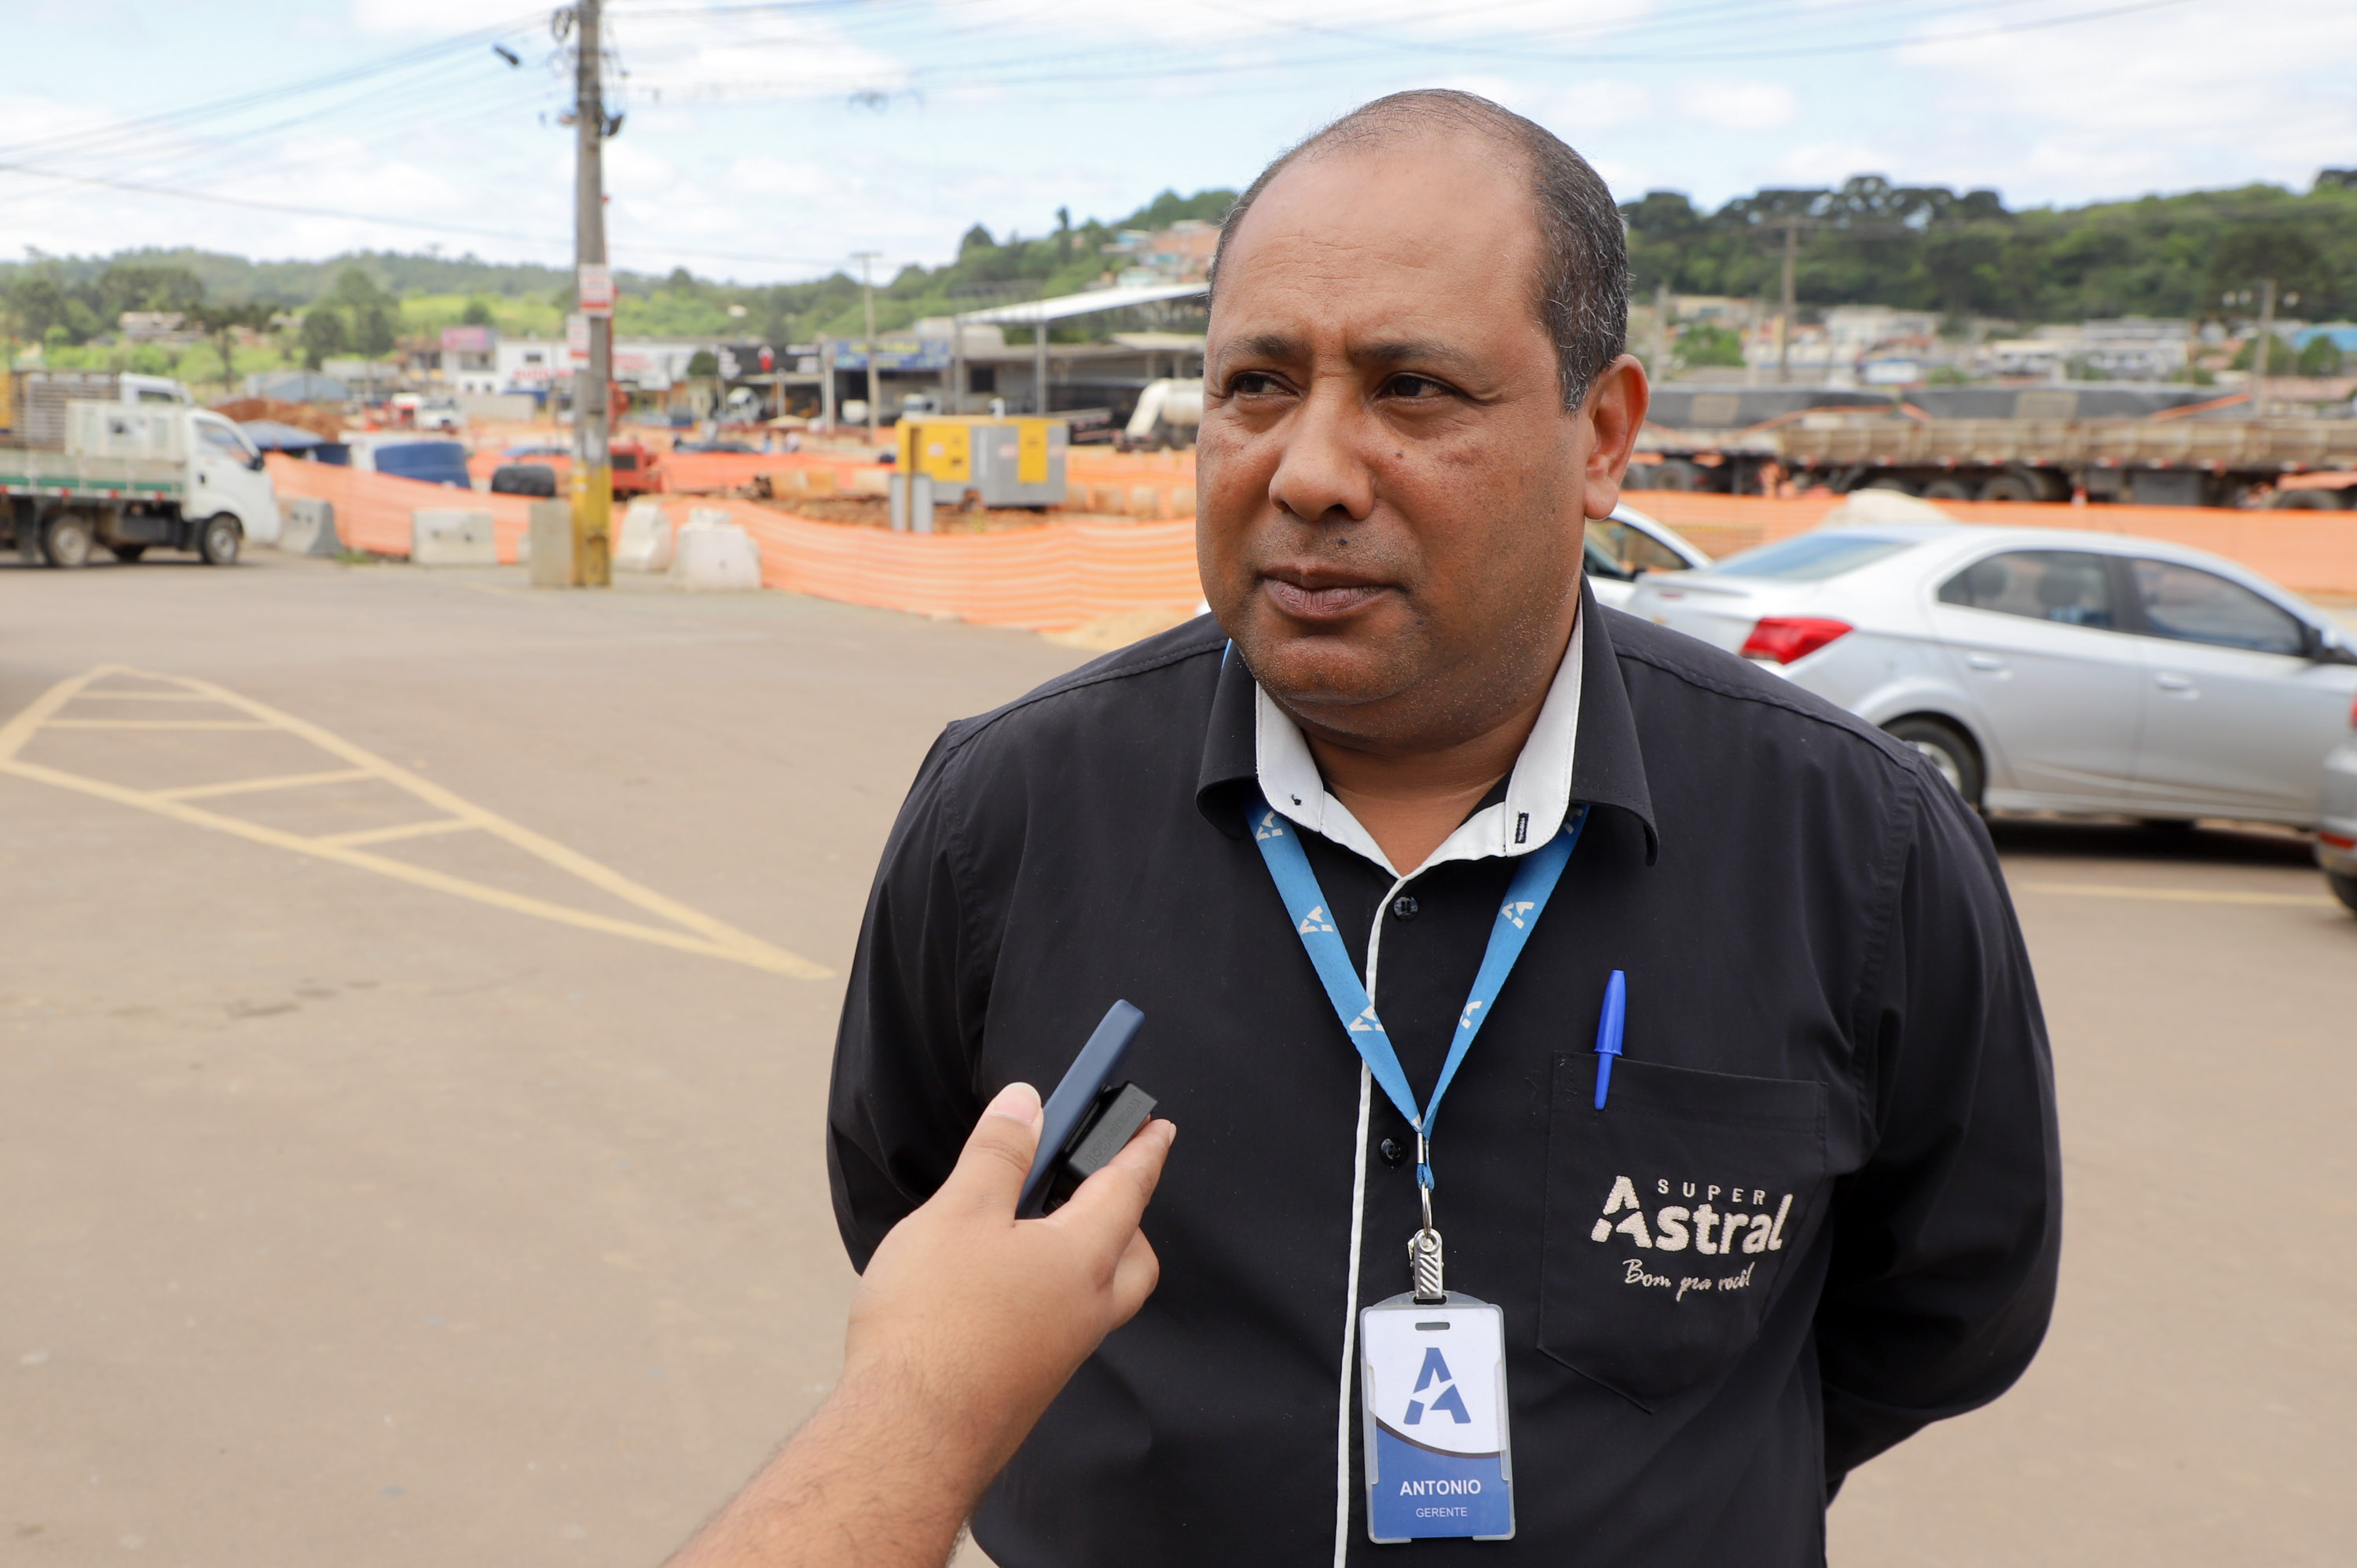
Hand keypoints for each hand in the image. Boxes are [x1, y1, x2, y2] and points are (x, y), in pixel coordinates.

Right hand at [664, 1084, 1172, 1567]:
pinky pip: (1058, 1327)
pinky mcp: (1030, 1385)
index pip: (1128, 1188)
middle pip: (1131, 1253)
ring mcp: (1061, 1354)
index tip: (1158, 1128)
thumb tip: (1026, 1104)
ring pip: (1097, 1295)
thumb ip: (998, 1154)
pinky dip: (1045, 1295)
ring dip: (1081, 1256)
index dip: (1142, 1150)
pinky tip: (994, 1291)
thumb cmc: (933, 1327)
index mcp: (1084, 1258)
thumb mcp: (959, 1213)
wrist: (909, 1439)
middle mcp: (1087, 1310)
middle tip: (1096, 1182)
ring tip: (1030, 1231)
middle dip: (1125, 1213)